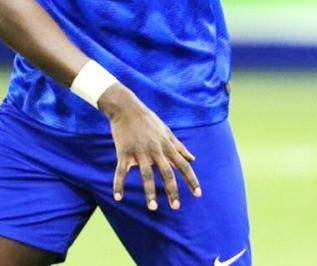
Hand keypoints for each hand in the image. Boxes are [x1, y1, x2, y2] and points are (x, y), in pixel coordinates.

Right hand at [99, 84, 201, 210]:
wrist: (127, 108)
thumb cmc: (149, 121)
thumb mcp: (167, 132)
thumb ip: (180, 147)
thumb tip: (193, 159)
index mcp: (167, 146)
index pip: (183, 165)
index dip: (192, 180)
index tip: (198, 194)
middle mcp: (156, 150)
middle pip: (167, 173)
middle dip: (172, 190)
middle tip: (176, 207)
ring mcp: (139, 152)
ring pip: (146, 175)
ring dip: (149, 192)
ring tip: (152, 208)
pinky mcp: (124, 152)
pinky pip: (121, 171)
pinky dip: (118, 184)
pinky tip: (118, 197)